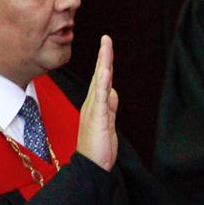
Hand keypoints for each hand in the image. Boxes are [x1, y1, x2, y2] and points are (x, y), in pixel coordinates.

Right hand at [77, 35, 118, 170]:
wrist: (91, 166)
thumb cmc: (98, 147)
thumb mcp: (108, 123)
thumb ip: (110, 107)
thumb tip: (112, 92)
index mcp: (96, 104)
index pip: (101, 79)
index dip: (104, 63)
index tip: (107, 47)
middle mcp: (92, 103)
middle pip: (99, 75)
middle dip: (103, 56)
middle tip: (106, 38)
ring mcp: (94, 109)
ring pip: (100, 81)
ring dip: (103, 63)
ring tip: (106, 46)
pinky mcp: (97, 117)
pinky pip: (101, 96)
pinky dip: (103, 83)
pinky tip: (105, 70)